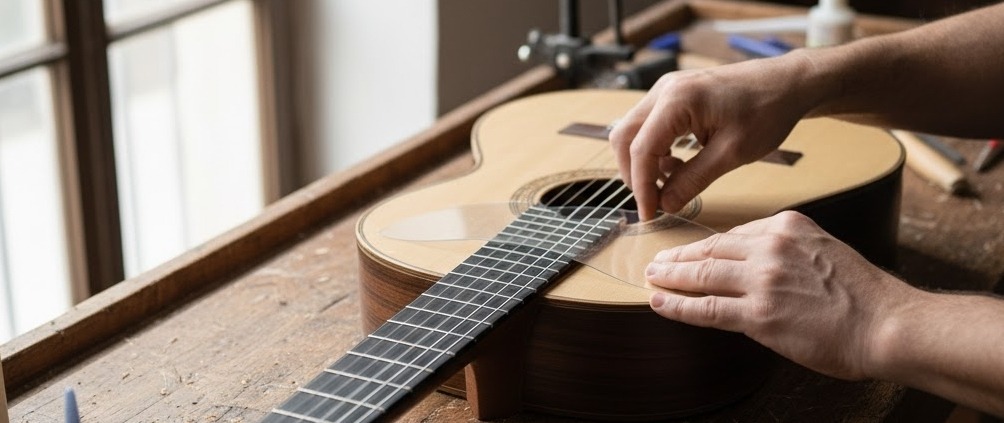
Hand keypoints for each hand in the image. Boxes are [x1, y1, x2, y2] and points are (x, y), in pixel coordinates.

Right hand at [609, 54, 819, 219]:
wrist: (787, 83)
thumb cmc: (767, 111)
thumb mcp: (732, 153)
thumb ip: (693, 180)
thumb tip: (666, 204)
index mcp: (677, 101)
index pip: (641, 150)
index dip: (641, 187)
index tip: (650, 214)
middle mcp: (664, 90)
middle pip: (624, 138)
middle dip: (634, 174)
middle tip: (654, 202)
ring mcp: (667, 89)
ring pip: (632, 131)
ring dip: (643, 162)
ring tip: (671, 183)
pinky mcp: (674, 94)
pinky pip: (649, 125)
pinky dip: (654, 149)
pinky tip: (677, 164)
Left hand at [645, 211, 909, 379]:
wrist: (888, 324)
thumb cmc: (864, 295)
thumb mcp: (823, 250)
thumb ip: (786, 251)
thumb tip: (753, 266)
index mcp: (787, 226)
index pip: (734, 234)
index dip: (706, 246)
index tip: (690, 252)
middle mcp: (770, 247)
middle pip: (711, 249)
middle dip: (680, 257)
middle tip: (658, 262)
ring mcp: (762, 280)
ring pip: (703, 274)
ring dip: (671, 277)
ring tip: (652, 279)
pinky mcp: (759, 314)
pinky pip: (707, 308)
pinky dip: (678, 305)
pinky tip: (661, 303)